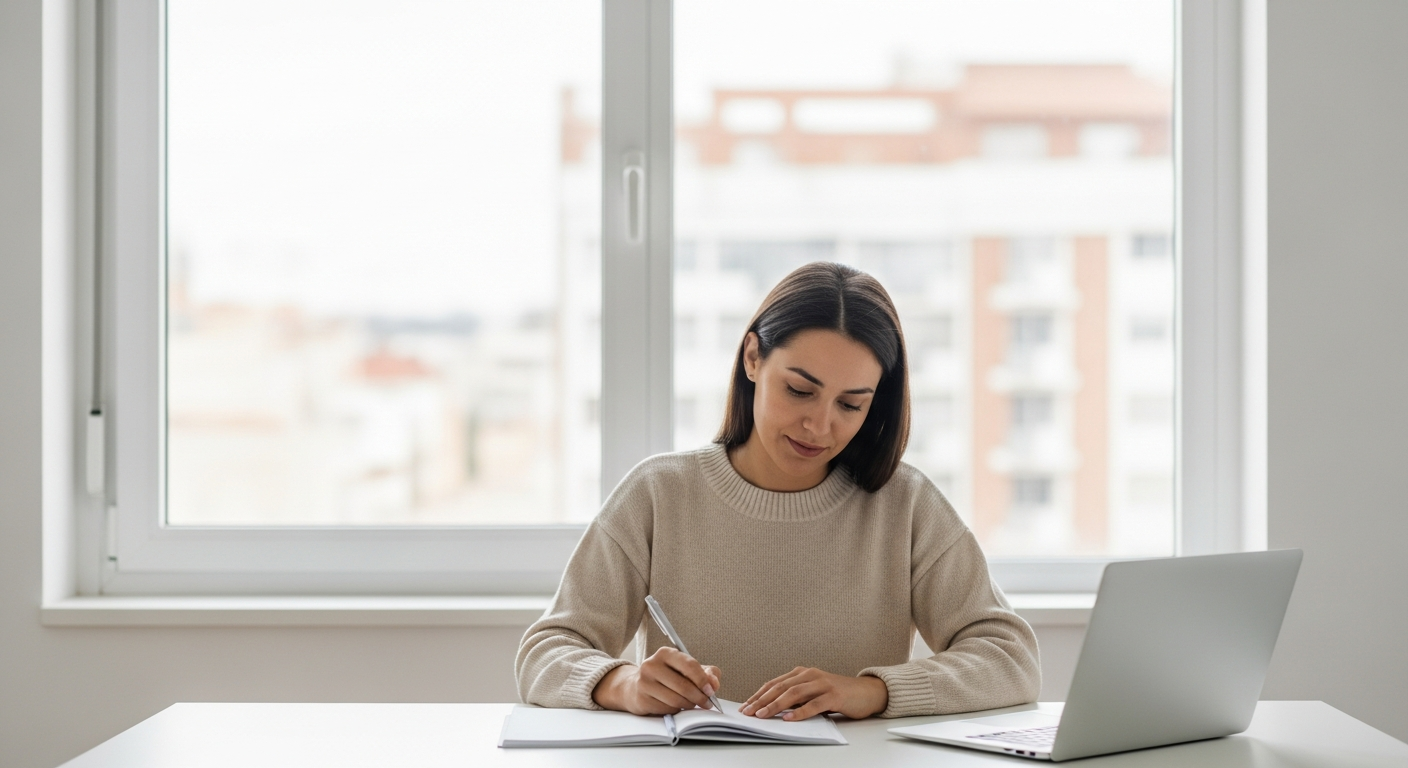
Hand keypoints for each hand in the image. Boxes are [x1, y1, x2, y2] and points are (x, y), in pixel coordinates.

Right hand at [591, 647, 721, 715]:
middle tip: (706, 703)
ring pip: (675, 699)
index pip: (689, 665)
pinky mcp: (641, 699)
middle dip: (699, 697)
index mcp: (665, 653)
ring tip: (692, 704)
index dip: (703, 680)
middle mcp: (652, 665)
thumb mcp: (687, 670)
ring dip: (688, 705)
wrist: (636, 687)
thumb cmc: (667, 677)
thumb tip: (714, 683)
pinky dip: (676, 710)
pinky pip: (666, 709)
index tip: (711, 691)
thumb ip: (706, 673)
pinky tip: (675, 706)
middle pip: (683, 685)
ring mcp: (644, 682)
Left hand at [741, 667, 887, 720]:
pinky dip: (800, 712)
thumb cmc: (837, 695)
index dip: (759, 694)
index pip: (775, 683)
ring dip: (776, 705)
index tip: (746, 706)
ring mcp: (822, 684)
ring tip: (763, 715)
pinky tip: (789, 718)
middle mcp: (810, 675)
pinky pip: (814, 704)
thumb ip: (796, 698)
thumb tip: (772, 709)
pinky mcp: (834, 695)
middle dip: (762, 700)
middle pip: (781, 687)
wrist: (866, 692)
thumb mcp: (813, 693)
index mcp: (802, 673)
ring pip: (794, 694)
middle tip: (749, 712)